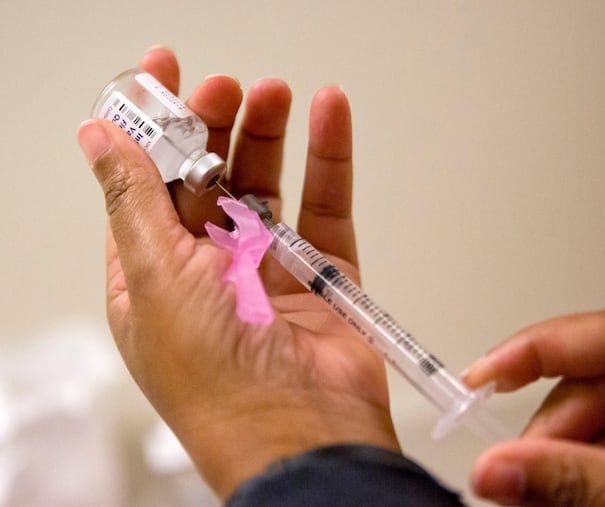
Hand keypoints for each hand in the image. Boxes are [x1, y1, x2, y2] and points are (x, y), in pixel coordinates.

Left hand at [77, 47, 398, 498]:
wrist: (300, 432)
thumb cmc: (216, 379)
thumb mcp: (156, 276)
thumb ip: (132, 199)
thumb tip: (96, 138)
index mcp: (154, 275)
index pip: (145, 185)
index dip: (151, 128)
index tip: (162, 74)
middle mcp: (209, 271)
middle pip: (209, 180)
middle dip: (214, 128)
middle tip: (226, 88)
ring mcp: (268, 271)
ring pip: (268, 187)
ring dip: (269, 137)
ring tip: (275, 93)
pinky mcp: (322, 275)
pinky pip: (326, 207)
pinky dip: (329, 160)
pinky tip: (329, 115)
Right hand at [463, 308, 604, 505]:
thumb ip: (580, 482)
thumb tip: (499, 468)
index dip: (534, 350)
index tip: (483, 376)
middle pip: (603, 381)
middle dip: (557, 431)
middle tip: (519, 476)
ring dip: (574, 460)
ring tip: (548, 496)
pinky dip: (600, 476)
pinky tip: (581, 498)